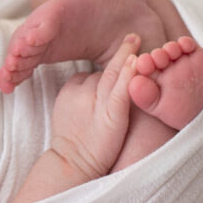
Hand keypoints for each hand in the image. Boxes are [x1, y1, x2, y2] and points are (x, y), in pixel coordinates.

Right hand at [49, 34, 139, 179]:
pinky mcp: (111, 114)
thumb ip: (79, 98)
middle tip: (132, 36)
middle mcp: (81, 92)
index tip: (115, 76)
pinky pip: (121, 90)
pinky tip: (136, 62)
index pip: (90, 74)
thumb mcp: (66, 113)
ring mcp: (95, 102)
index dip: (104, 76)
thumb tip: (94, 90)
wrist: (70, 165)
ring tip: (136, 38)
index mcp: (69, 89)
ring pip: (112, 75)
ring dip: (126, 56)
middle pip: (104, 72)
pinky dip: (128, 75)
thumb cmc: (71, 144)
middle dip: (120, 54)